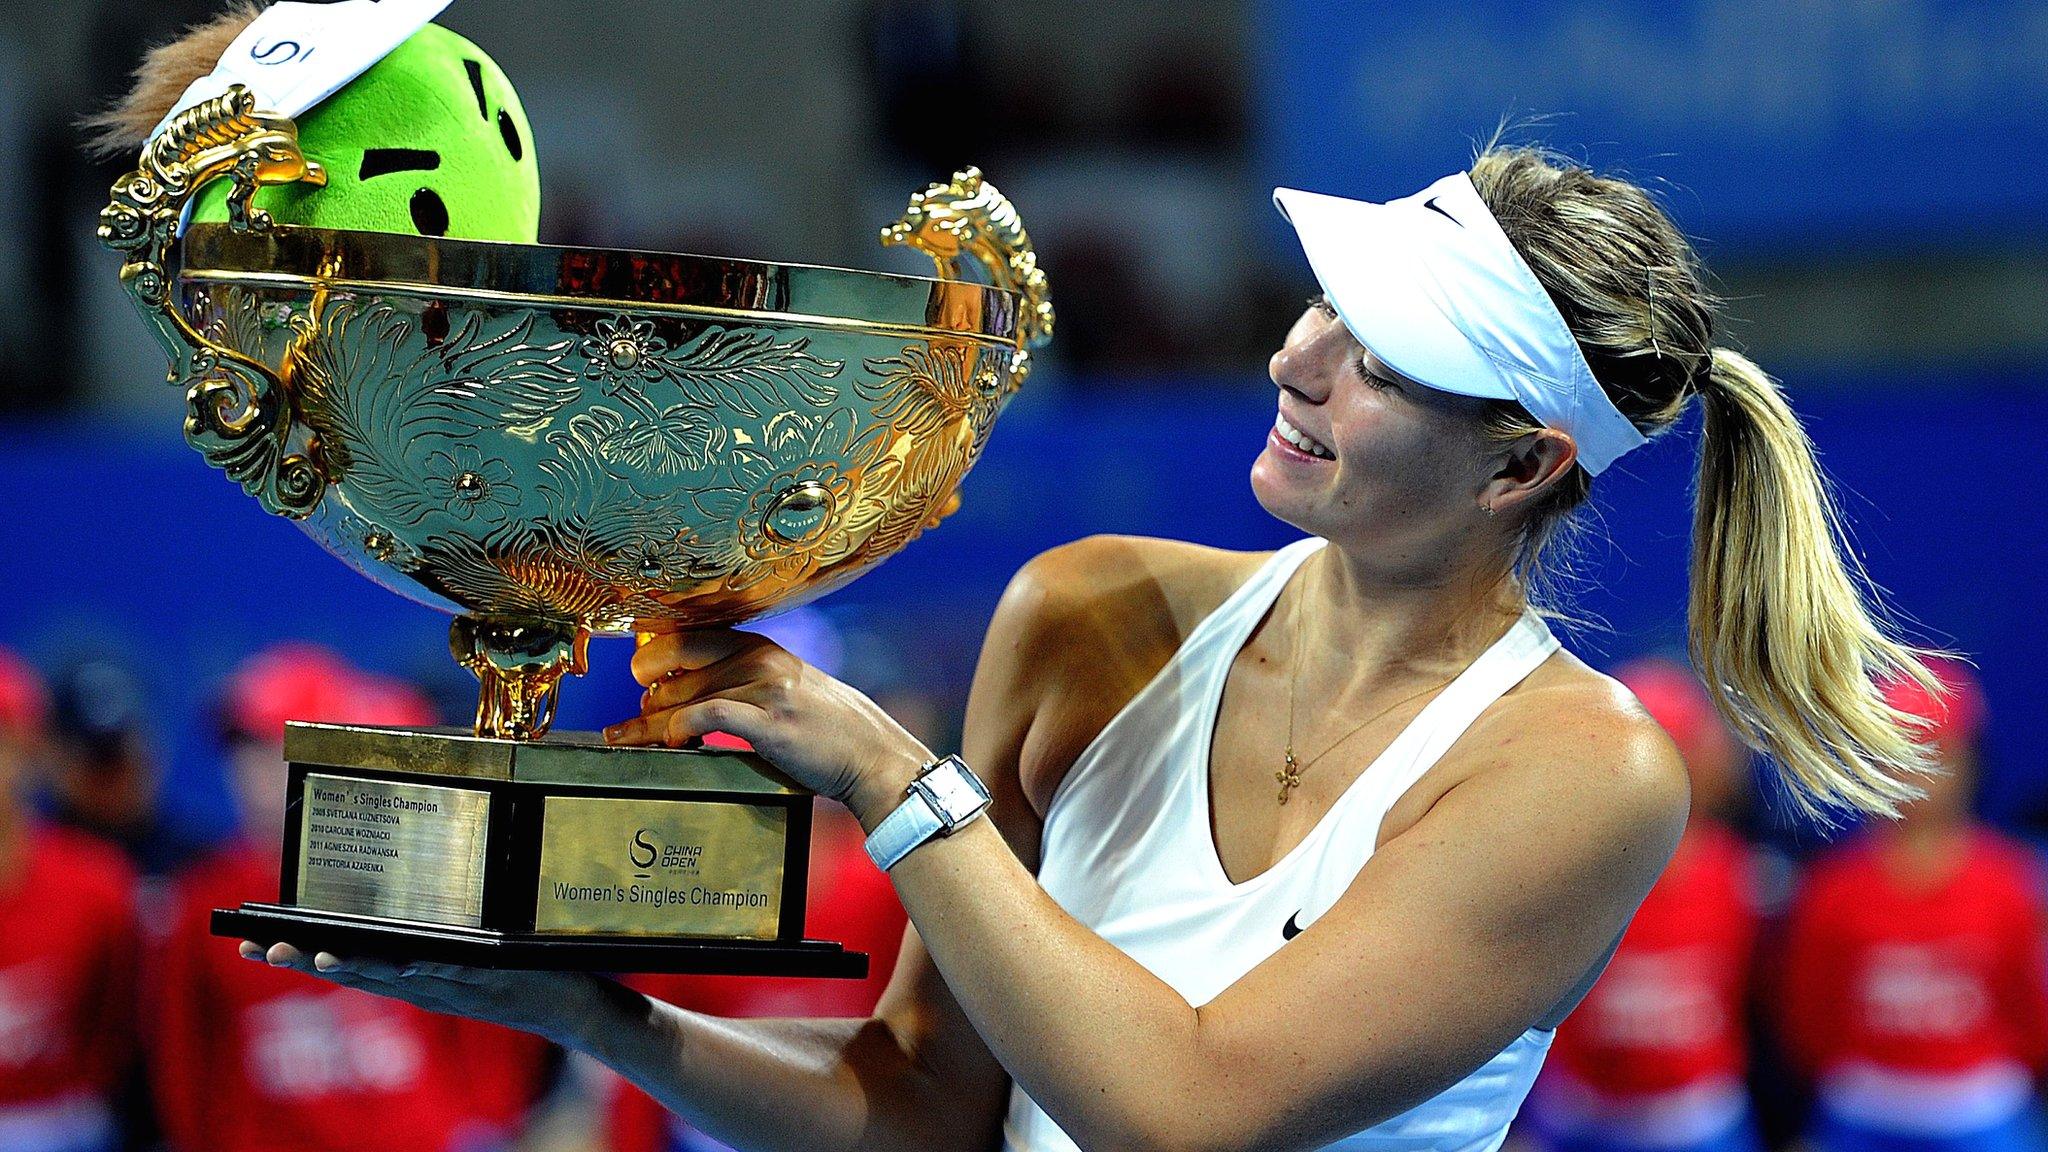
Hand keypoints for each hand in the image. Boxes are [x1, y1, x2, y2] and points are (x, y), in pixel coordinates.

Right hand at [239, 940, 622, 1049]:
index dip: (297, 957)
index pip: (343, 965)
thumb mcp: (457, 956)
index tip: (251, 943)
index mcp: (409, 978)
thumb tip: (387, 903)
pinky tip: (408, 957)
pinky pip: (456, 971)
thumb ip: (424, 939)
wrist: (568, 1004)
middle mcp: (422, 986)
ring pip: (397, 975)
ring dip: (360, 966)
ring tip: (321, 953)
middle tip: (265, 948)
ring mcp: (454, 985)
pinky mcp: (491, 978)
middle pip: (355, 972)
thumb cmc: (510, 974)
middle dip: (308, 961)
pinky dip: (431, 965)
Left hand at [605, 629, 929, 828]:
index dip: (656, 652)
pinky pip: (708, 715)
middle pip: (679, 667)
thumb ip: (745, 682)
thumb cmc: (829, 730)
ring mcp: (766, 689)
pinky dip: (679, 725)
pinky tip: (668, 739)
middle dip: (645, 691)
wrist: (872, 756)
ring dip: (648, 721)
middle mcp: (761, 660)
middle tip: (627, 716)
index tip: (638, 672)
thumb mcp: (788, 689)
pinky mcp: (769, 722)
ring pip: (685, 695)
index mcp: (764, 648)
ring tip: (624, 737)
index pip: (692, 636)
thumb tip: (687, 696)